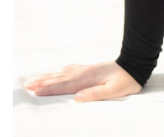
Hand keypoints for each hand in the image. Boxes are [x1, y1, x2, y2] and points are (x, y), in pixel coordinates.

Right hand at [25, 61, 142, 101]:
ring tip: (37, 79)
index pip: (64, 87)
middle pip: (59, 79)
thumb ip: (95, 94)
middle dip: (43, 82)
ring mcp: (87, 70)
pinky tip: (59, 71)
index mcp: (87, 80)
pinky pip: (71, 70)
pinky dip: (62, 71)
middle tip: (28, 85)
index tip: (35, 92)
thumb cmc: (126, 80)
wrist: (135, 64)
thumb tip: (77, 98)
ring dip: (49, 77)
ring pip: (63, 74)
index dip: (49, 89)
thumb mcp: (113, 90)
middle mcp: (84, 73)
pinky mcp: (91, 69)